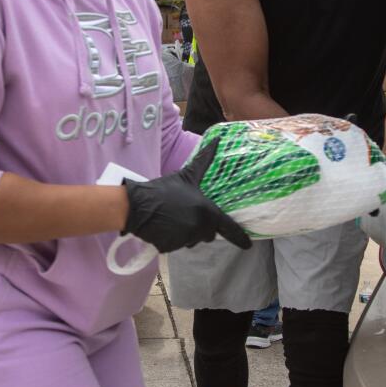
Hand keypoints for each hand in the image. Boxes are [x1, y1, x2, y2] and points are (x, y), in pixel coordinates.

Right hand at [121, 141, 250, 253]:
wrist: (137, 205)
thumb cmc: (164, 189)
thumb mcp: (188, 175)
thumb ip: (205, 160)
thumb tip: (217, 139)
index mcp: (206, 211)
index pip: (227, 226)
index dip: (239, 236)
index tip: (248, 244)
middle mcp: (199, 227)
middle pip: (208, 234)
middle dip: (201, 227)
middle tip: (187, 214)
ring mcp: (184, 239)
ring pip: (192, 240)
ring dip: (187, 233)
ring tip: (173, 217)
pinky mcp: (170, 247)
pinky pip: (176, 245)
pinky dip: (172, 238)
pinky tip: (164, 226)